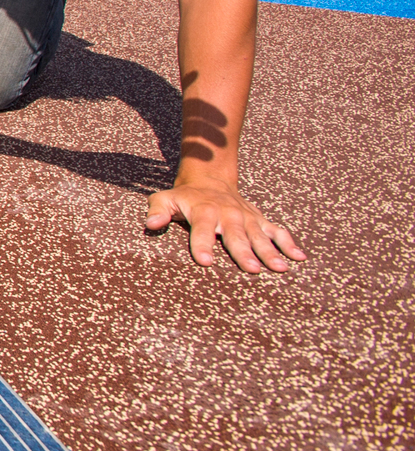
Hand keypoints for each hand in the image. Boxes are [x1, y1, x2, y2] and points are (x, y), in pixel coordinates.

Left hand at [145, 181, 304, 272]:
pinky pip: (277, 231)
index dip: (202, 245)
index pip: (202, 230)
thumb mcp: (165, 199)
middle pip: (236, 236)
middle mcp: (228, 214)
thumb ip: (158, 210)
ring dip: (270, 252)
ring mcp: (246, 218)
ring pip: (260, 236)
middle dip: (243, 253)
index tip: (205, 261)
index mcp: (204, 211)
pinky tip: (299, 257)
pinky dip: (289, 243)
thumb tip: (150, 224)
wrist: (210, 180)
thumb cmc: (185, 197)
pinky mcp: (259, 220)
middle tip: (252, 270)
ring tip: (280, 268)